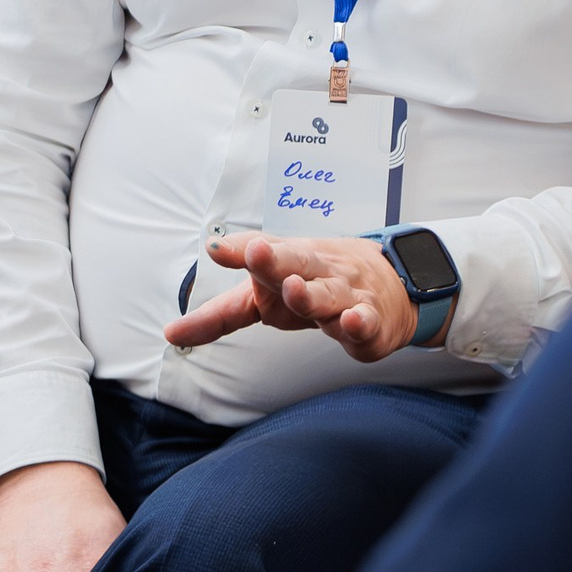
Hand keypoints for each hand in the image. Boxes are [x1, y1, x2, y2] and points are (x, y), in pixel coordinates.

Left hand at [161, 232, 426, 362]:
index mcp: (290, 262)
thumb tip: (177, 322)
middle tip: (256, 253)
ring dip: (310, 294)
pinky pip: (364, 322)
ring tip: (294, 290)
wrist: (394, 286)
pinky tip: (351, 322)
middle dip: (274, 261)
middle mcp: (316, 273)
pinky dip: (358, 322)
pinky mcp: (370, 322)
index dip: (238, 254)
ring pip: (326, 295)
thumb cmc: (324, 282)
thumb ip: (228, 304)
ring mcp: (345, 295)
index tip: (214, 249)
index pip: (259, 260)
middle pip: (294, 264)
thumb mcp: (278, 284)